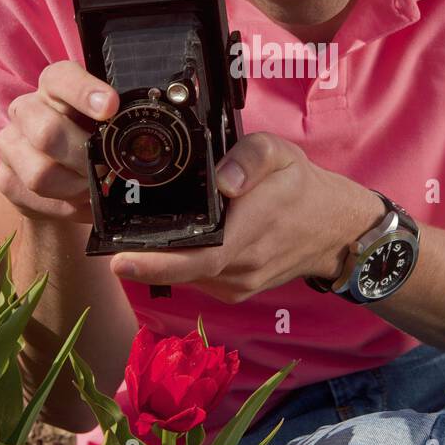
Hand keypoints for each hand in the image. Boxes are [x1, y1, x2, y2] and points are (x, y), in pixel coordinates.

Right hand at [0, 61, 118, 221]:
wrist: (60, 173)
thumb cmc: (89, 136)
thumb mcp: (105, 122)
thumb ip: (119, 120)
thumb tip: (145, 139)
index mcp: (54, 86)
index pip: (62, 78)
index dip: (85, 92)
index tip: (111, 107)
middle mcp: (25, 110)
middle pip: (47, 133)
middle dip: (84, 159)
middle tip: (106, 169)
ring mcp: (10, 144)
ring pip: (40, 174)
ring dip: (77, 188)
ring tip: (95, 188)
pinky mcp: (5, 179)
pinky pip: (37, 199)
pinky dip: (68, 206)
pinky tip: (83, 201)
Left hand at [109, 132, 383, 302]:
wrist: (335, 229)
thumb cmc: (302, 186)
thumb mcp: (281, 153)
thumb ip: (250, 158)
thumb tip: (222, 181)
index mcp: (251, 230)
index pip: (198, 256)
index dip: (156, 263)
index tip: (118, 259)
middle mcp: (243, 265)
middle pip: (184, 270)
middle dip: (144, 261)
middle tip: (109, 247)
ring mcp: (240, 284)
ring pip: (189, 276)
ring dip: (162, 261)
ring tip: (137, 237)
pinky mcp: (236, 291)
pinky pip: (199, 279)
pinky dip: (182, 263)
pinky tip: (175, 243)